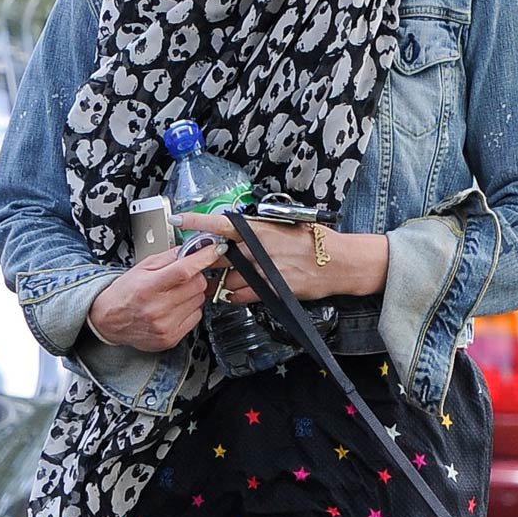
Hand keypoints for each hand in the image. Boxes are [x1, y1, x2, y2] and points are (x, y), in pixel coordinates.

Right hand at [86, 242, 226, 350]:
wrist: (109, 321)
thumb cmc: (124, 293)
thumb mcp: (142, 268)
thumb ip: (168, 257)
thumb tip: (192, 248)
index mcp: (148, 287)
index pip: (183, 271)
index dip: (203, 258)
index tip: (215, 250)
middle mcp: (157, 308)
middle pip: (197, 285)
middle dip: (196, 276)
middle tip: (184, 276)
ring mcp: (166, 325)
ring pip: (200, 301)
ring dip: (193, 294)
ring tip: (175, 294)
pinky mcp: (172, 338)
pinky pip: (196, 317)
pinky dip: (190, 309)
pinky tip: (176, 307)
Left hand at [179, 213, 388, 302]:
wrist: (338, 263)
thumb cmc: (315, 242)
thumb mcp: (287, 225)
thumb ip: (261, 229)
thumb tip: (241, 230)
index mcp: (260, 229)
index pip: (221, 224)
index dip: (198, 223)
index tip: (179, 220)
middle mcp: (258, 249)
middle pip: (219, 256)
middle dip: (209, 260)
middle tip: (203, 261)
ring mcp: (263, 271)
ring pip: (228, 279)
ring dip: (222, 281)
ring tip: (223, 279)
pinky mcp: (270, 290)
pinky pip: (240, 296)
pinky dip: (234, 294)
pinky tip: (235, 292)